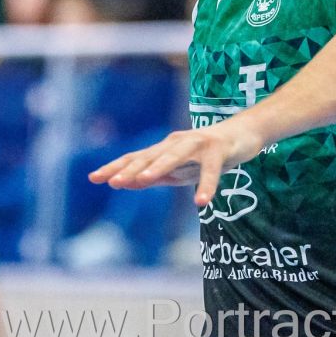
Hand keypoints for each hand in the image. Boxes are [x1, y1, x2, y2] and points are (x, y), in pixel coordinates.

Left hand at [88, 119, 264, 206]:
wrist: (242, 135)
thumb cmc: (206, 155)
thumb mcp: (179, 169)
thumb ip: (155, 176)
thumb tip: (126, 183)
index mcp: (164, 149)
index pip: (135, 158)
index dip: (115, 167)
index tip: (93, 178)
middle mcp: (176, 143)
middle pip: (150, 156)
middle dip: (130, 169)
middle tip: (113, 182)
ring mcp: (198, 145)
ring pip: (175, 156)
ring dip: (159, 167)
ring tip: (144, 180)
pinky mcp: (219, 151)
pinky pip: (212, 170)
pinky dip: (206, 185)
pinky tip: (201, 201)